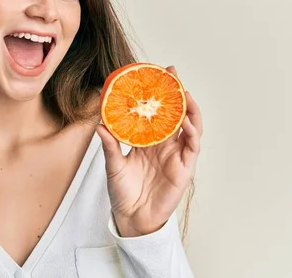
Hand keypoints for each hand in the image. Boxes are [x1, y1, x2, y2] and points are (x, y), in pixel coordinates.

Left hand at [97, 65, 202, 236]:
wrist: (131, 218)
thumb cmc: (123, 192)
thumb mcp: (113, 165)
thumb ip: (110, 145)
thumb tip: (99, 124)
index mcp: (147, 140)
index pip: (155, 112)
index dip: (157, 94)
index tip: (153, 74)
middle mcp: (164, 144)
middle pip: (175, 113)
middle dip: (176, 92)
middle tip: (172, 73)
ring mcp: (176, 155)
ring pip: (189, 126)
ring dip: (189, 108)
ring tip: (184, 93)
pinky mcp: (184, 168)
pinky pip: (192, 147)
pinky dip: (192, 132)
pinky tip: (187, 121)